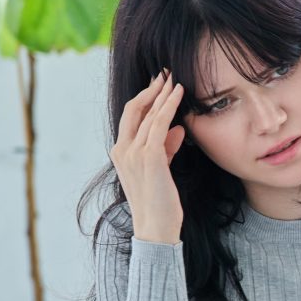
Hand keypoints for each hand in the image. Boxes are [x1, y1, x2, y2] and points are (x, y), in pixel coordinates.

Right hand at [112, 70, 186, 244]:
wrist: (156, 228)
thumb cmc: (160, 202)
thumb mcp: (162, 169)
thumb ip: (166, 148)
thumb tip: (177, 128)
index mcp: (121, 152)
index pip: (131, 118)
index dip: (145, 98)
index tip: (159, 84)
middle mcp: (122, 150)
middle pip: (134, 109)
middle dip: (150, 89)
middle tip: (165, 72)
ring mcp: (133, 153)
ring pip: (147, 114)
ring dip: (162, 93)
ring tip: (174, 78)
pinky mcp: (149, 157)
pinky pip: (159, 124)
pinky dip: (168, 105)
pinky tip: (178, 93)